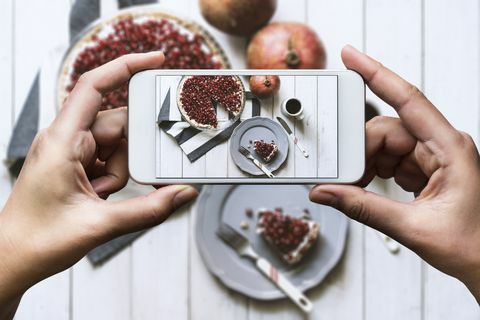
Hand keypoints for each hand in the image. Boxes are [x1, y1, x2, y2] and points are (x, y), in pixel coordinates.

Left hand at [0, 53, 197, 316]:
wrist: (13, 258)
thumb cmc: (37, 238)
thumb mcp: (99, 224)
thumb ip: (148, 209)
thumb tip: (182, 193)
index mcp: (62, 141)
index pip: (94, 87)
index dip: (126, 67)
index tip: (156, 61)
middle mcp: (67, 140)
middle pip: (118, 123)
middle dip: (132, 151)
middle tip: (138, 172)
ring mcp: (73, 153)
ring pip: (118, 145)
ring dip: (123, 171)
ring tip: (106, 196)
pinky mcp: (79, 166)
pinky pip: (111, 160)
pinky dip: (118, 176)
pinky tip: (105, 197)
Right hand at [310, 45, 479, 301]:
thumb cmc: (472, 244)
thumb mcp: (412, 227)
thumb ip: (364, 208)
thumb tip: (327, 192)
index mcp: (450, 148)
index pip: (408, 100)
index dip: (377, 74)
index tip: (351, 57)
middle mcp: (440, 145)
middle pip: (386, 129)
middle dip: (360, 151)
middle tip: (344, 176)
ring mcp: (431, 156)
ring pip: (383, 144)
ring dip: (364, 164)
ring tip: (356, 188)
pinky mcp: (423, 168)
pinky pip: (388, 159)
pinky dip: (371, 171)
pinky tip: (366, 187)